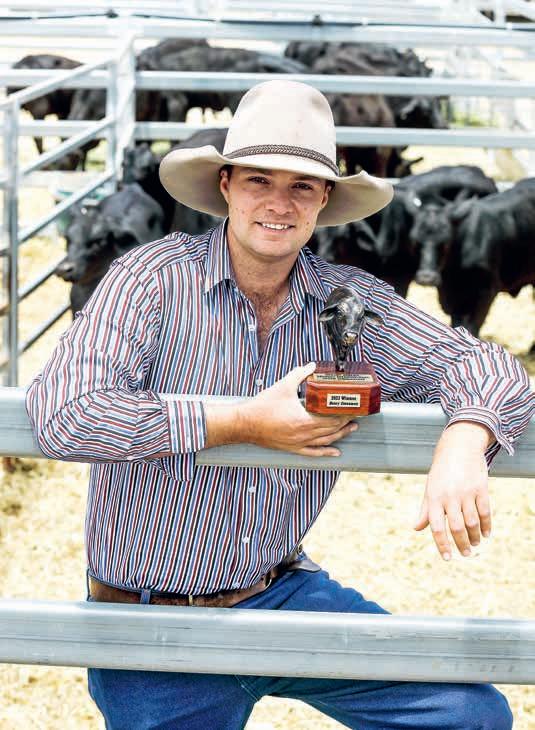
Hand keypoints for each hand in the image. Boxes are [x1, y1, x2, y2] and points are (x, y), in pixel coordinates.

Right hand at [240, 362, 357, 455]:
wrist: (245, 423)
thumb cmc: (262, 406)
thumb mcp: (283, 386)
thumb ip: (300, 374)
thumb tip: (311, 366)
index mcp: (304, 419)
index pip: (332, 418)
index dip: (345, 414)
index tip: (353, 407)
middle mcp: (304, 434)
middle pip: (332, 430)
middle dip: (345, 422)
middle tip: (355, 415)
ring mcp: (298, 443)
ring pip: (325, 442)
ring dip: (340, 436)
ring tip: (351, 429)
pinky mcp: (292, 448)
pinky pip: (312, 453)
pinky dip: (325, 453)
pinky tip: (335, 452)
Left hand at [414, 421, 492, 559]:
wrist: (458, 448)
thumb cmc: (441, 472)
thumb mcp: (430, 488)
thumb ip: (425, 510)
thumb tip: (416, 528)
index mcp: (434, 498)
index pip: (436, 527)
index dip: (442, 544)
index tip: (447, 558)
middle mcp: (450, 496)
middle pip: (457, 528)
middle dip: (462, 545)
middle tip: (466, 554)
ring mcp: (466, 492)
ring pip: (472, 522)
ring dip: (475, 537)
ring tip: (475, 544)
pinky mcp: (481, 488)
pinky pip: (485, 511)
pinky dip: (487, 525)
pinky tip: (486, 534)